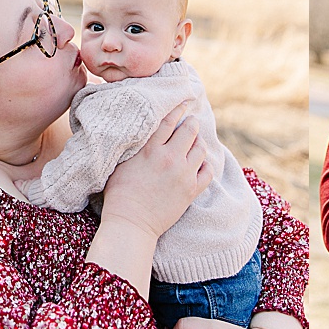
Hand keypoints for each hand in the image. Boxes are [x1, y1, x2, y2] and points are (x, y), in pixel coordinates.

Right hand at [101, 104, 210, 239]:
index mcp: (151, 150)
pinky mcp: (191, 190)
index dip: (178, 110)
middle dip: (192, 124)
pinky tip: (200, 164)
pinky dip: (206, 165)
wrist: (131, 224)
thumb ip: (134, 147)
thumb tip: (140, 133)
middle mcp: (170, 159)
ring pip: (201, 149)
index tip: (183, 104)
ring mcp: (184, 175)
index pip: (169, 122)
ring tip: (194, 143)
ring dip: (198, 143)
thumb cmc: (119, 195)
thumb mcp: (120, 164)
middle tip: (191, 123)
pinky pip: (208, 171)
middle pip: (190, 131)